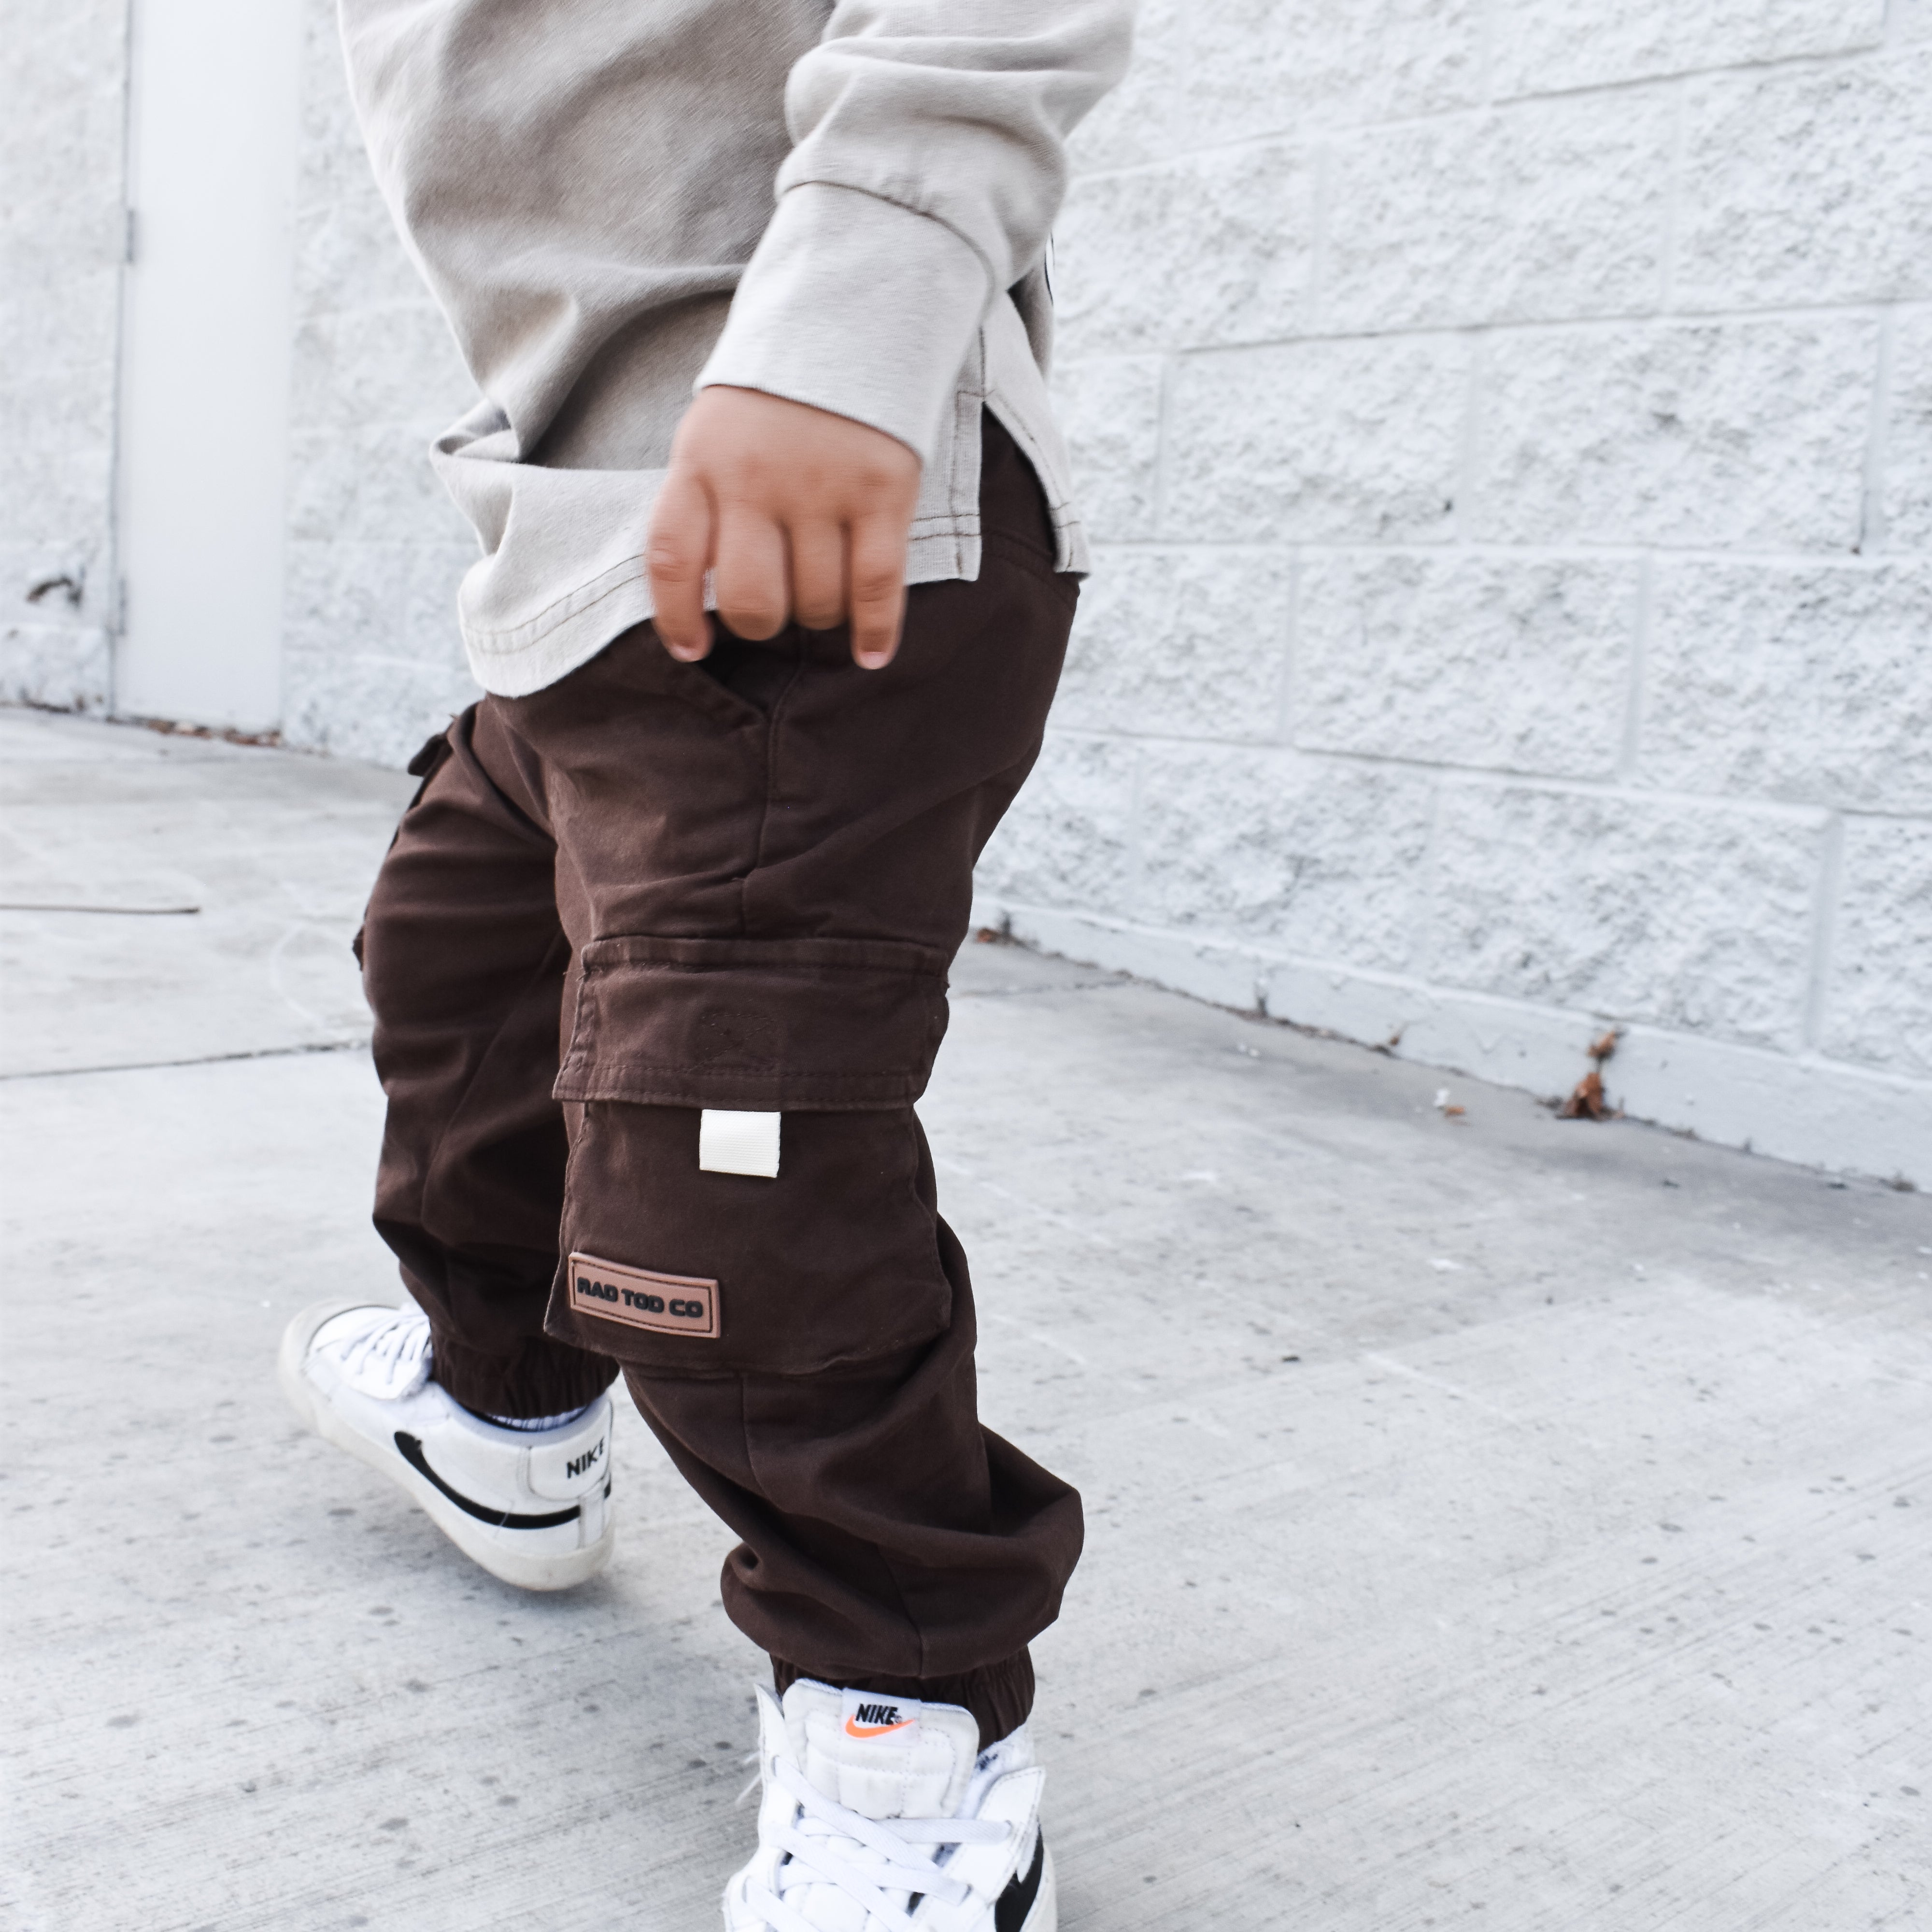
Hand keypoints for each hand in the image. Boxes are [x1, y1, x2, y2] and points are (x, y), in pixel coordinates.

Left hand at [646, 386, 921, 669]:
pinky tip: (871, 653)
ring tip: (823, 597)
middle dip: (760, 623)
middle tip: (774, 608)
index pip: (671, 560)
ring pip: (816, 600)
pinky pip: (875, 586)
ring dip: (819, 617)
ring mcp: (822, 484)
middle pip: (750, 599)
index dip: (676, 619)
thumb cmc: (774, 396)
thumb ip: (703, 502)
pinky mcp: (883, 490)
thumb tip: (704, 598)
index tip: (691, 649)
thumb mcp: (713, 433)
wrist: (853, 311)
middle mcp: (756, 477)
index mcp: (701, 461)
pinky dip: (876, 630)